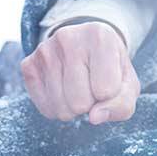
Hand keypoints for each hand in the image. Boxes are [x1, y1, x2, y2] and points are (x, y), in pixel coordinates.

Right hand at [20, 21, 139, 123]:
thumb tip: (94, 118)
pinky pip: (46, 109)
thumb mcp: (128, 84)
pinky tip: (63, 90)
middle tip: (91, 86)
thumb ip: (122, 105)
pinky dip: (58, 108)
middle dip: (90, 104)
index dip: (110, 95)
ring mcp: (44, 50)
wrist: (85, 48)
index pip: (106, 91)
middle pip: (80, 103)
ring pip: (62, 109)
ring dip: (74, 108)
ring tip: (78, 87)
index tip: (109, 80)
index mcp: (100, 36)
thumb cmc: (111, 70)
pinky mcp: (28, 65)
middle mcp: (68, 38)